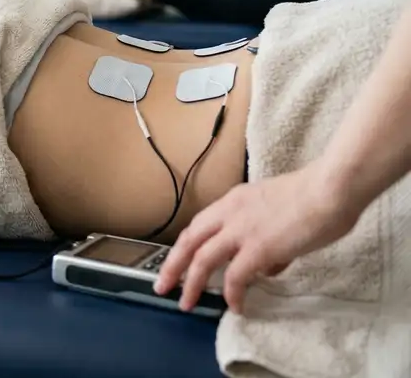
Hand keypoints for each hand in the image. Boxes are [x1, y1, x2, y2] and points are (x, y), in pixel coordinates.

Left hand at [153, 162, 360, 313]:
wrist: (332, 188)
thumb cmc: (316, 196)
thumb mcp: (278, 210)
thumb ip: (267, 236)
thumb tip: (268, 265)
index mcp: (234, 200)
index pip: (200, 224)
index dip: (185, 245)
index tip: (177, 261)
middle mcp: (230, 212)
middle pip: (190, 240)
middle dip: (172, 265)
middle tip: (162, 285)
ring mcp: (242, 230)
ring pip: (202, 259)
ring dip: (191, 283)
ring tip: (185, 302)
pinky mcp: (258, 247)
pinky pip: (235, 276)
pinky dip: (232, 293)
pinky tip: (235, 306)